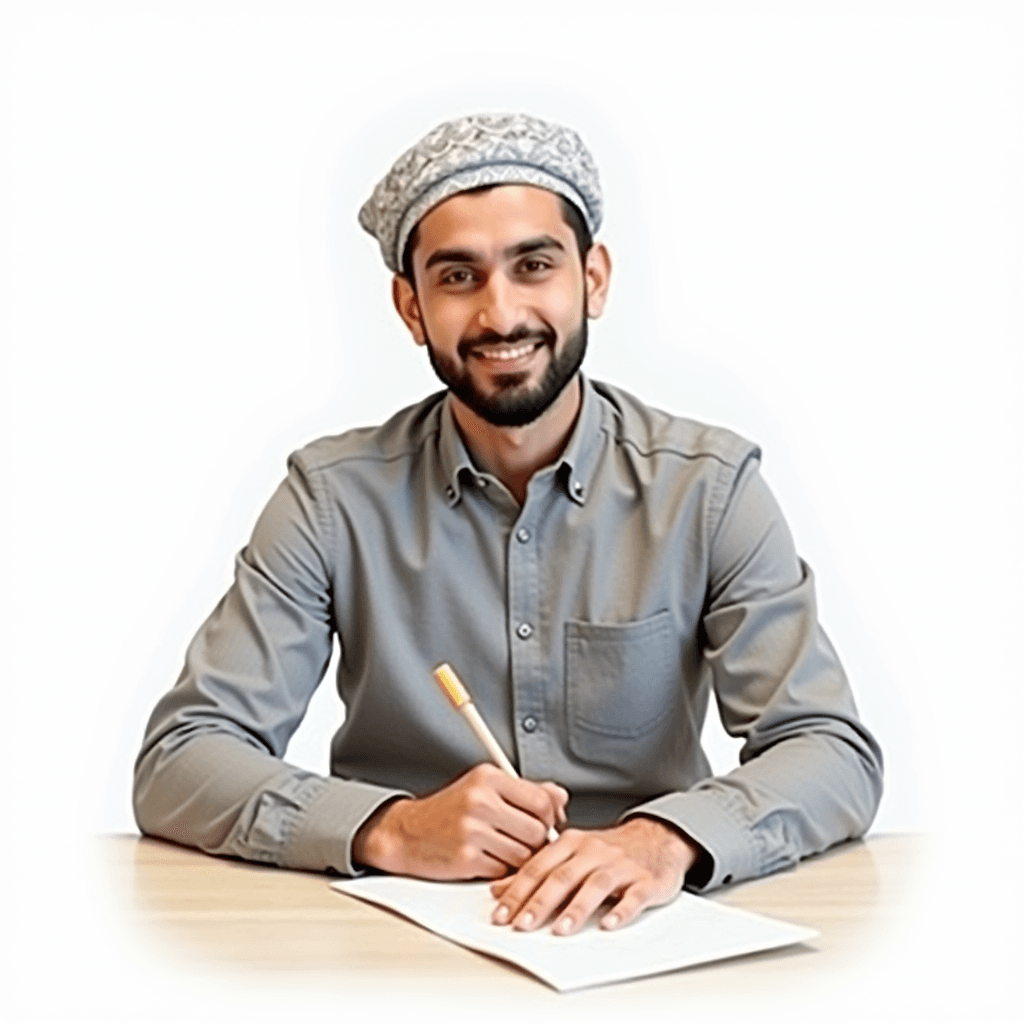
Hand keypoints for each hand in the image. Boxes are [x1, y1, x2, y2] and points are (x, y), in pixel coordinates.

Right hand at [351, 763, 567, 880]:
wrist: (407, 832)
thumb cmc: (451, 810)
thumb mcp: (486, 788)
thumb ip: (527, 790)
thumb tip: (561, 797)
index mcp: (488, 778)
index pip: (542, 800)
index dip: (551, 816)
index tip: (546, 822)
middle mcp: (480, 800)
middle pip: (538, 830)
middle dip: (538, 841)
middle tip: (527, 841)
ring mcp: (472, 830)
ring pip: (525, 854)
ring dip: (522, 858)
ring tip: (507, 850)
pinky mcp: (466, 858)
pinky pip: (504, 870)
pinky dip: (503, 869)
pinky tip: (491, 859)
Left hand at [488, 816, 699, 934]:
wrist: (656, 837)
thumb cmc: (607, 850)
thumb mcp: (569, 854)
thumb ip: (536, 871)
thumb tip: (499, 890)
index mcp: (571, 843)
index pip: (538, 868)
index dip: (517, 891)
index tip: (500, 914)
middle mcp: (593, 851)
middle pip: (562, 876)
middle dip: (540, 902)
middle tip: (522, 925)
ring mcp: (620, 865)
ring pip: (595, 885)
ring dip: (577, 908)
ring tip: (561, 930)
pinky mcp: (645, 880)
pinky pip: (633, 896)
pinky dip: (621, 911)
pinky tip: (609, 925)